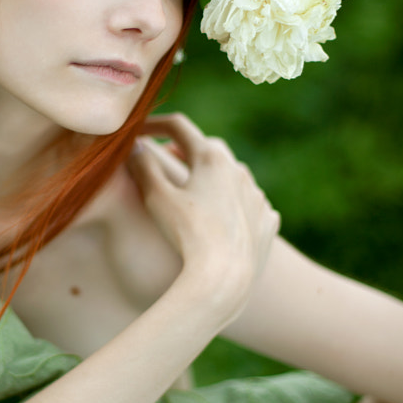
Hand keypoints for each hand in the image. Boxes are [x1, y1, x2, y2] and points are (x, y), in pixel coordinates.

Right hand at [129, 113, 279, 326]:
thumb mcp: (155, 198)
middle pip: (209, 148)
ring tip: (194, 193)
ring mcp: (257, 196)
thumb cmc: (187, 235)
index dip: (154, 123)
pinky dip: (233, 205)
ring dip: (212, 178)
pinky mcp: (267, 221)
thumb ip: (142, 167)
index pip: (179, 127)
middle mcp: (239, 170)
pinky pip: (249, 204)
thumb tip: (135, 147)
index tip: (137, 131)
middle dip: (187, 149)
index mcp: (210, 158)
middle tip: (167, 159)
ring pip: (232, 177)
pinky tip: (221, 220)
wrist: (226, 278)